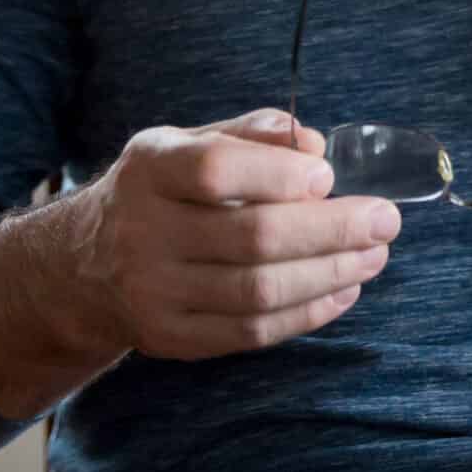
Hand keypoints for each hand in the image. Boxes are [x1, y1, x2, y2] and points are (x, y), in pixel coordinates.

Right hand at [63, 107, 400, 361]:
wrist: (86, 265)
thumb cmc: (160, 191)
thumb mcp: (188, 142)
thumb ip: (251, 134)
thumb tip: (313, 143)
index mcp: (151, 170)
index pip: (214, 170)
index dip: (279, 174)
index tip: (328, 176)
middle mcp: (144, 233)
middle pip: (250, 238)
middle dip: (331, 229)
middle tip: (385, 219)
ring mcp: (155, 293)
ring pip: (258, 292)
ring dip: (330, 273)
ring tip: (374, 254)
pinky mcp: (171, 338)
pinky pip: (251, 332)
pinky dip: (307, 313)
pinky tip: (344, 289)